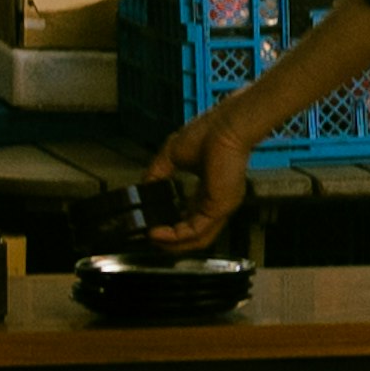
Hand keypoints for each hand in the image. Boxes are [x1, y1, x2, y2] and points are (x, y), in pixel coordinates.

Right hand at [148, 108, 253, 248]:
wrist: (226, 126)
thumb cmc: (208, 133)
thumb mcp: (172, 155)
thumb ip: (157, 173)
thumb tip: (143, 188)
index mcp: (209, 191)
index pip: (191, 218)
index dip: (172, 226)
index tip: (154, 225)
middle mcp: (216, 203)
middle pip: (195, 235)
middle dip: (171, 241)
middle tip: (151, 238)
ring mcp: (221, 208)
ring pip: (196, 239)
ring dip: (172, 243)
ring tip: (152, 239)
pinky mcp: (219, 208)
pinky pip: (195, 231)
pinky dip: (174, 236)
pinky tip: (157, 232)